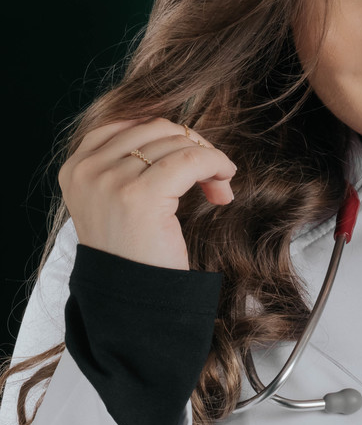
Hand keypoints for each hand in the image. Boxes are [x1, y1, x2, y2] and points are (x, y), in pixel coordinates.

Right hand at [59, 118, 236, 270]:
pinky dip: (217, 165)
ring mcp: (108, 181)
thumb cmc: (134, 251)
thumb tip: (179, 131)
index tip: (191, 161)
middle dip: (194, 147)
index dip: (170, 137)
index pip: (131, 124)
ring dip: (210, 160)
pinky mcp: (138, 195)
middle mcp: (86, 170)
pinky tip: (223, 189)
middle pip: (157, 128)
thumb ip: (132, 162)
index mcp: (76, 167)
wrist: (132, 299)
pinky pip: (192, 159)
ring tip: (219, 190)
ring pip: (178, 142)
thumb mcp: (118, 199)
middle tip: (214, 178)